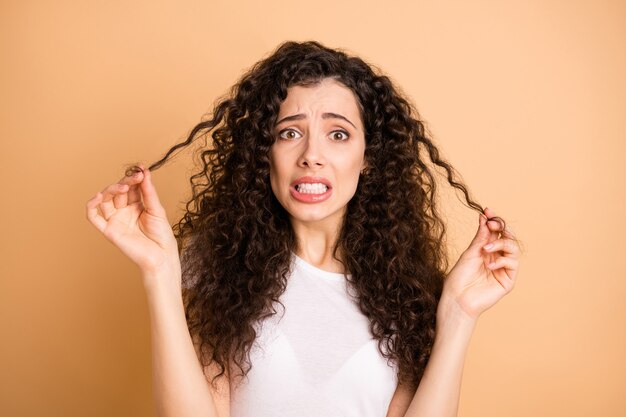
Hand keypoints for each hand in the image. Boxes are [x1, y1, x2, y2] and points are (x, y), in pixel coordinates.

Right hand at [85, 164, 180, 283]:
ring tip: (124, 186)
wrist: (161, 255)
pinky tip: (98, 196)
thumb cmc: (161, 235)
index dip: (134, 177)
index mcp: (136, 205)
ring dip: (112, 189)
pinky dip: (92, 206)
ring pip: (105, 200)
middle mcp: (124, 211)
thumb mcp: (156, 209)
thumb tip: (144, 170)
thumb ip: (148, 191)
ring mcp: (115, 220)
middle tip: (136, 177)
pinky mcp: (109, 230)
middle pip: (118, 191)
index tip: (141, 169)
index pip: (131, 187)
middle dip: (126, 181)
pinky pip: (93, 217)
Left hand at [439, 207, 519, 321]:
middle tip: (491, 223)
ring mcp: (503, 268)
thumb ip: (480, 237)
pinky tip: (490, 264)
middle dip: (501, 227)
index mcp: (486, 250)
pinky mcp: (508, 280)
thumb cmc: (459, 278)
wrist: (457, 299)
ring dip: (501, 243)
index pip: (495, 231)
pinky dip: (502, 260)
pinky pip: (512, 264)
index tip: (487, 210)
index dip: (493, 220)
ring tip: (486, 248)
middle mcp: (496, 257)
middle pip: (508, 237)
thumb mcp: (470, 253)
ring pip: (513, 247)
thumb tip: (485, 218)